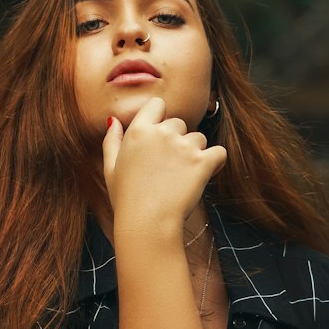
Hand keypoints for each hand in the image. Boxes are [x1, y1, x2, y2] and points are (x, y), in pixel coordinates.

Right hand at [102, 96, 225, 228]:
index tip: (160, 140)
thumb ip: (112, 142)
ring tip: (183, 178)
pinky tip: (206, 174)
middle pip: (179, 123)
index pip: (157, 105)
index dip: (161, 118)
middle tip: (170, 169)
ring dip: (195, 153)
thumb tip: (113, 121)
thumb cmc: (127, 201)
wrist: (147, 224)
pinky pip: (219, 152)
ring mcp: (183, 147)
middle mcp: (161, 133)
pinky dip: (215, 163)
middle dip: (178, 141)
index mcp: (138, 131)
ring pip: (199, 138)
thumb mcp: (110, 170)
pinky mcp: (202, 162)